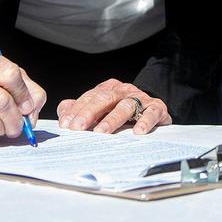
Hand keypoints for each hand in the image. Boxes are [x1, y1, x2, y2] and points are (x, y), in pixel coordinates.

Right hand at [0, 48, 45, 145]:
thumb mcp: (11, 81)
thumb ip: (30, 92)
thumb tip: (31, 111)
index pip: (10, 74)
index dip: (23, 95)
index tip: (27, 106)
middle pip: (0, 101)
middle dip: (15, 119)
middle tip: (18, 126)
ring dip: (2, 130)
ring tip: (2, 127)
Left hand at [56, 78, 170, 134]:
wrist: (153, 107)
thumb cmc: (121, 111)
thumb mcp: (101, 108)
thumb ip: (81, 109)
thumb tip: (64, 112)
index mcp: (108, 89)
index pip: (89, 97)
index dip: (76, 110)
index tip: (66, 124)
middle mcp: (123, 91)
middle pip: (104, 99)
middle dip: (89, 113)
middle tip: (77, 128)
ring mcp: (140, 98)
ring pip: (125, 106)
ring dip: (112, 119)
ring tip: (101, 132)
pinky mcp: (157, 108)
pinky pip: (151, 113)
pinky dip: (145, 121)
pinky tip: (138, 132)